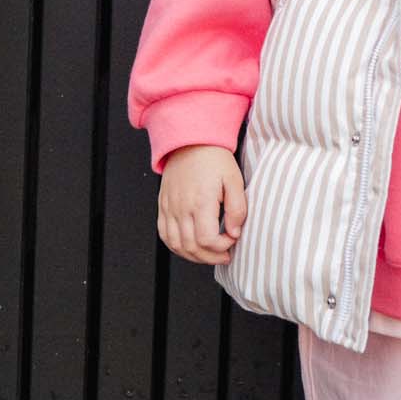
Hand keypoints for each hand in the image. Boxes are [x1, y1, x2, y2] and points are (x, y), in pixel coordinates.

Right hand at [158, 145, 246, 263]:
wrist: (190, 142)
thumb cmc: (213, 159)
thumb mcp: (234, 180)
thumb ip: (237, 209)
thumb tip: (234, 232)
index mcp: (201, 201)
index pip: (207, 240)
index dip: (222, 247)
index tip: (232, 239)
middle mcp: (182, 207)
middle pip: (192, 247)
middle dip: (211, 257)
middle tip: (225, 255)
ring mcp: (169, 208)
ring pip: (177, 245)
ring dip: (194, 256)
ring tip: (209, 255)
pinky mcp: (163, 206)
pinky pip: (165, 235)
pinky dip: (176, 247)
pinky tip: (190, 247)